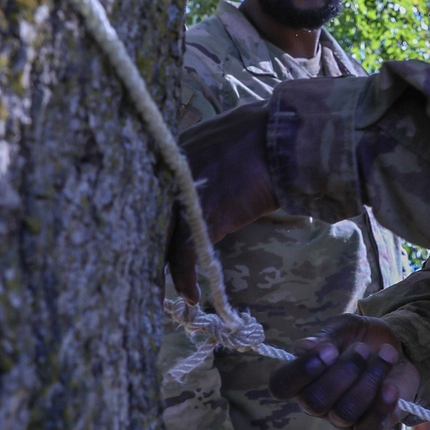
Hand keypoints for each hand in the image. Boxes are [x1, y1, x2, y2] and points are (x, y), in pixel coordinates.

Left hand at [167, 103, 278, 300]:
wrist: (283, 138)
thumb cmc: (264, 134)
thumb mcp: (222, 137)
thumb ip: (206, 155)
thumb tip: (213, 168)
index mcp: (172, 150)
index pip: (149, 191)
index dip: (150, 218)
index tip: (150, 237)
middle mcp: (170, 172)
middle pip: (148, 216)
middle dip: (148, 245)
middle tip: (147, 269)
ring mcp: (184, 195)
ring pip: (162, 239)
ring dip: (164, 268)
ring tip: (163, 289)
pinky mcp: (202, 217)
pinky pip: (185, 254)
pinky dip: (186, 278)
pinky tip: (191, 295)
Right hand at [269, 315, 420, 429]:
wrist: (396, 347)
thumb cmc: (361, 337)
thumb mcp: (344, 327)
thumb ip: (326, 337)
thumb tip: (303, 347)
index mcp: (302, 377)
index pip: (281, 385)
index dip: (301, 371)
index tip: (329, 349)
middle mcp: (315, 402)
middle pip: (314, 402)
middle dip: (343, 372)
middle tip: (362, 348)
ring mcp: (340, 419)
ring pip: (344, 412)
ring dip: (368, 380)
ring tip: (386, 355)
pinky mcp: (367, 426)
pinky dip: (381, 406)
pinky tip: (391, 386)